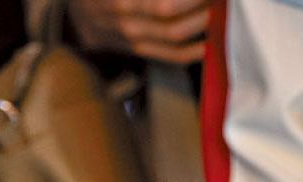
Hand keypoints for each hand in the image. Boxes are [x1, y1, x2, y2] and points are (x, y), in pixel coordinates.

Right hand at [66, 0, 208, 64]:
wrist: (80, 14)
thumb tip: (180, 0)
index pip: (165, 2)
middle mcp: (127, 19)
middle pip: (173, 14)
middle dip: (203, 3)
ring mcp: (134, 39)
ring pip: (178, 37)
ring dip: (207, 21)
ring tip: (222, 7)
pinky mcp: (141, 52)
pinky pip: (175, 56)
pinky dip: (200, 48)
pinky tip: (215, 35)